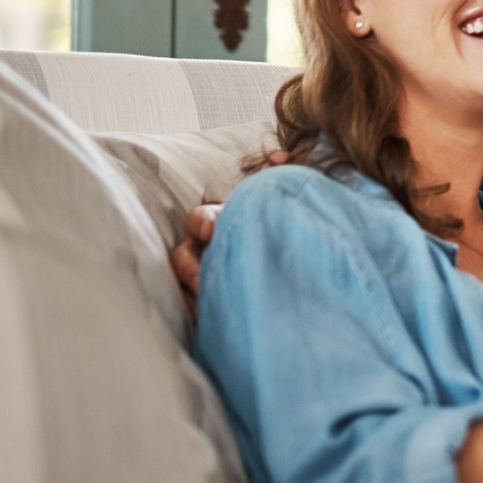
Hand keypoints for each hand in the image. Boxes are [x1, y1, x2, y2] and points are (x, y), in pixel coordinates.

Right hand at [168, 150, 285, 322]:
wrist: (298, 271)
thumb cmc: (283, 228)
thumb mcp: (284, 203)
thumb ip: (281, 178)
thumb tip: (280, 155)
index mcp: (221, 223)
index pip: (201, 219)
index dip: (203, 223)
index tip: (213, 230)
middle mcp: (206, 250)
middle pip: (183, 257)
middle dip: (191, 268)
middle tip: (204, 282)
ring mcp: (205, 277)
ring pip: (186, 287)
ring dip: (193, 297)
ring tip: (207, 308)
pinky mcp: (210, 304)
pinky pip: (196, 314)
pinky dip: (200, 319)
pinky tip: (210, 326)